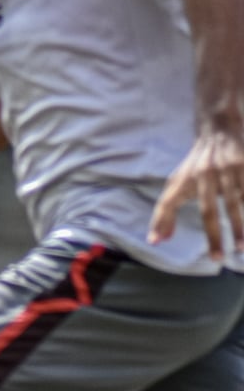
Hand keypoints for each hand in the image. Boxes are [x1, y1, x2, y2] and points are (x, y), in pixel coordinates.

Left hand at [151, 112, 243, 258]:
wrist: (218, 132)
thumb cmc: (195, 167)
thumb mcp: (176, 186)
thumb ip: (165, 214)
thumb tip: (155, 242)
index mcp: (185, 180)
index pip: (171, 205)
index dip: (167, 223)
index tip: (166, 244)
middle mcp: (205, 175)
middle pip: (210, 210)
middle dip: (216, 235)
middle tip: (222, 257)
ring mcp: (229, 169)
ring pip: (235, 202)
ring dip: (240, 226)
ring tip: (242, 247)